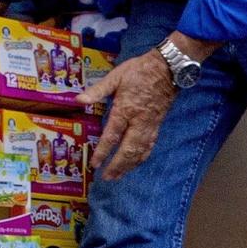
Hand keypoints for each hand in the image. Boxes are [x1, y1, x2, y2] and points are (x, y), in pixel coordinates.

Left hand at [82, 51, 178, 180]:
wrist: (168, 69)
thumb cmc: (139, 71)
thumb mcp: (116, 76)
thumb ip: (98, 90)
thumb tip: (78, 100)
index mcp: (125, 110)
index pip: (112, 136)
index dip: (103, 152)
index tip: (95, 164)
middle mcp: (138, 122)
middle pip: (128, 150)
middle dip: (117, 166)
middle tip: (106, 177)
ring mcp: (150, 125)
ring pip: (140, 151)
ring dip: (129, 165)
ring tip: (119, 176)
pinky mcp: (157, 125)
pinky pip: (150, 145)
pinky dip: (142, 157)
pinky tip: (136, 163)